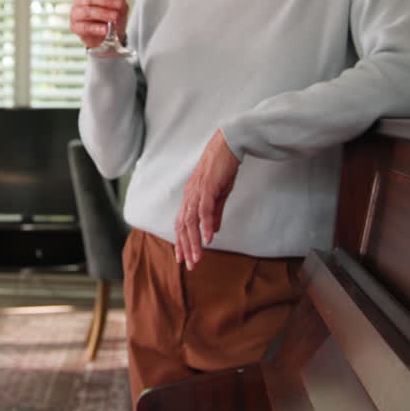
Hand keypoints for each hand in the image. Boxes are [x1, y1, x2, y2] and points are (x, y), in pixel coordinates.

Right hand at [69, 0, 133, 47]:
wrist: (104, 35)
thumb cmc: (109, 15)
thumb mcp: (117, 3)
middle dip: (107, 1)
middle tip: (120, 5)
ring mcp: (76, 13)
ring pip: (88, 11)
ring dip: (103, 13)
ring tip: (115, 16)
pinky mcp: (75, 26)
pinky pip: (85, 27)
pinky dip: (96, 28)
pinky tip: (105, 29)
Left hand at [174, 130, 239, 269]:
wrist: (228, 145)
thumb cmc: (223, 169)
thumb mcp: (219, 195)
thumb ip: (215, 213)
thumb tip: (212, 231)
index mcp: (191, 197)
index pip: (181, 224)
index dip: (181, 242)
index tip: (183, 259)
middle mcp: (190, 195)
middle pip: (183, 226)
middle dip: (185, 247)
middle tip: (190, 265)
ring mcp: (197, 191)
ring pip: (191, 221)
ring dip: (194, 241)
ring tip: (197, 258)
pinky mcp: (207, 187)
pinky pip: (204, 209)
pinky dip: (205, 225)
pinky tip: (209, 238)